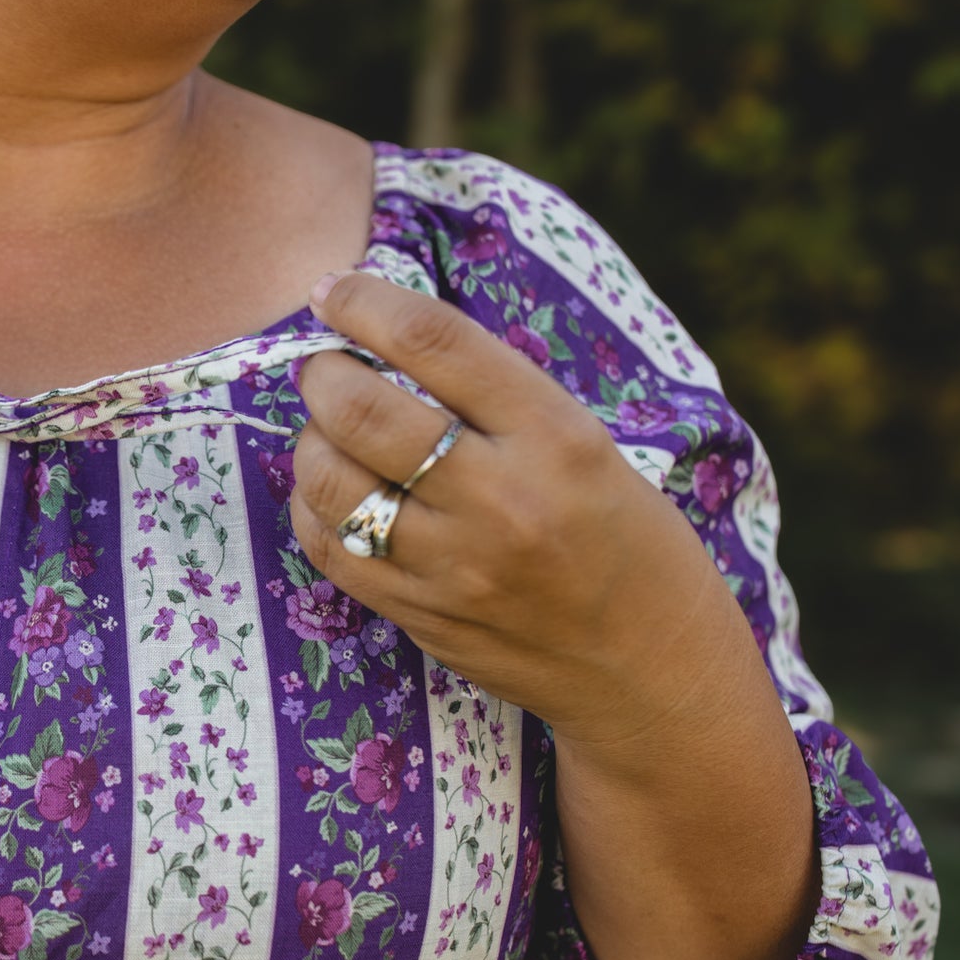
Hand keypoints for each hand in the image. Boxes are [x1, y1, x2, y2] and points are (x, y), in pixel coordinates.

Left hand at [287, 271, 737, 745]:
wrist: (649, 667)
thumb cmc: (625, 539)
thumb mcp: (585, 444)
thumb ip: (494, 398)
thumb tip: (385, 338)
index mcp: (555, 435)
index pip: (434, 341)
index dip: (364, 302)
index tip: (334, 292)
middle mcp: (500, 499)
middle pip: (362, 410)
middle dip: (322, 373)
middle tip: (325, 366)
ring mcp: (452, 566)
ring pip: (328, 480)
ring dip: (310, 439)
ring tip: (330, 431)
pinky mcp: (419, 615)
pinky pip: (328, 547)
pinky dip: (313, 506)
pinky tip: (333, 492)